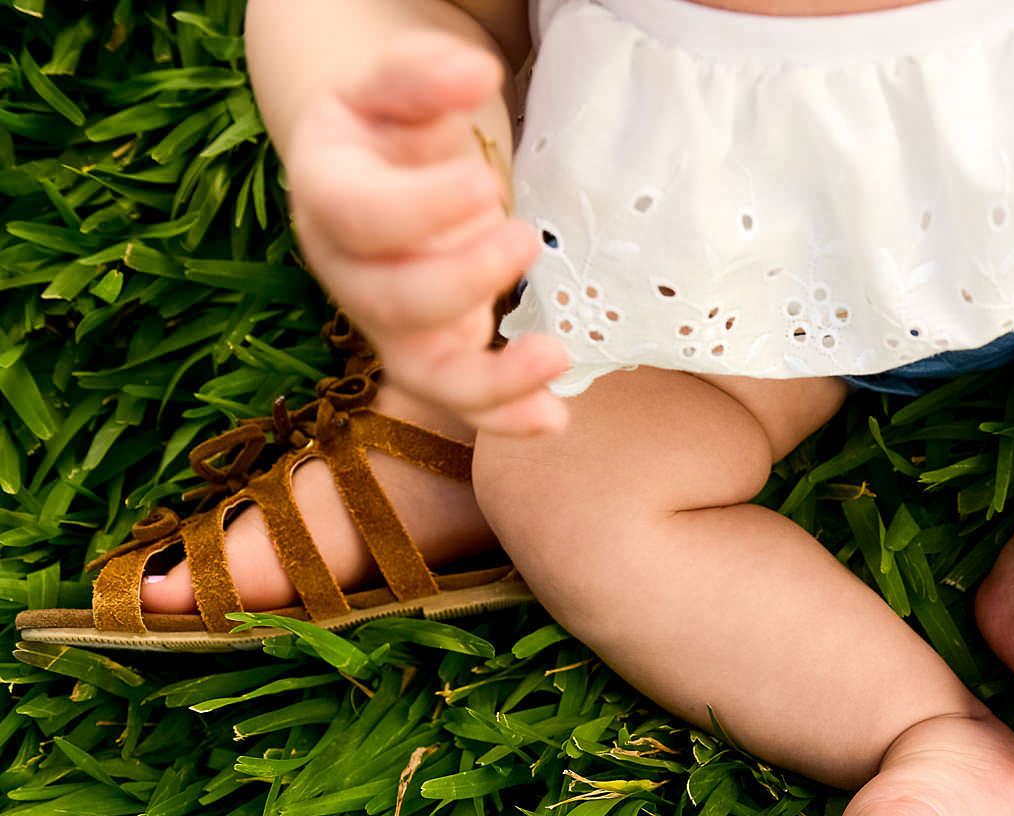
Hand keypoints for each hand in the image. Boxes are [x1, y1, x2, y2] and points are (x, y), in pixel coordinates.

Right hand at [285, 31, 569, 435]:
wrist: (384, 168)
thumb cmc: (396, 126)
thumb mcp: (400, 86)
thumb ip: (425, 74)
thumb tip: (472, 70)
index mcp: (329, 192)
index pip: (358, 215)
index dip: (418, 210)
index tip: (482, 184)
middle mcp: (348, 269)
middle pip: (391, 300)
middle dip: (461, 280)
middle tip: (524, 237)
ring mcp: (387, 320)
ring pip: (423, 369)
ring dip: (489, 376)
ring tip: (555, 354)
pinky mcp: (428, 352)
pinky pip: (459, 398)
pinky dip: (505, 414)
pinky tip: (552, 419)